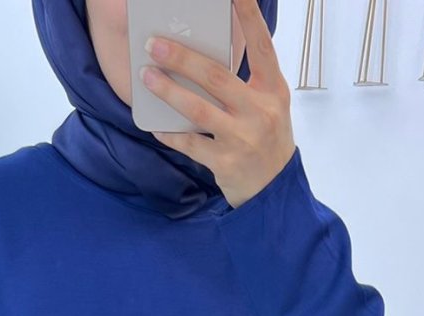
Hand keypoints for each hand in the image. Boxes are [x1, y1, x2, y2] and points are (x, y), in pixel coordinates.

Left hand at [141, 0, 295, 209]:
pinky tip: (156, 126)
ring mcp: (242, 138)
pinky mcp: (225, 163)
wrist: (275, 190)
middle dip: (182, 58)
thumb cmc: (266, 138)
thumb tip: (201, 56)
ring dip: (169, 91)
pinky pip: (190, 144)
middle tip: (154, 44)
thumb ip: (246, 81)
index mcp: (274, 89)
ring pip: (198, 109)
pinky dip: (170, 134)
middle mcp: (260, 111)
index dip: (249, 16)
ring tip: (147, 76)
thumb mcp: (269, 104)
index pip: (262, 45)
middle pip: (216, 77)